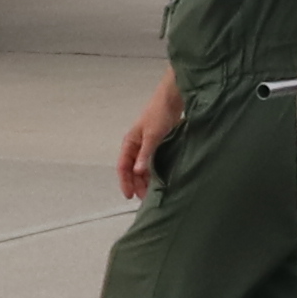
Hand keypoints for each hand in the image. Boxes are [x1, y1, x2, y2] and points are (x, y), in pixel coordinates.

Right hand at [112, 77, 178, 202]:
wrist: (173, 98)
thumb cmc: (159, 114)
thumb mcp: (152, 136)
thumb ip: (145, 154)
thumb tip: (137, 172)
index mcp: (130, 143)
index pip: (123, 167)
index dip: (125, 182)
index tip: (130, 196)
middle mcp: (136, 146)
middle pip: (132, 170)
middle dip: (136, 184)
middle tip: (144, 199)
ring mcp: (147, 145)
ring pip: (143, 167)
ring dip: (145, 180)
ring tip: (152, 193)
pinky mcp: (158, 144)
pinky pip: (153, 163)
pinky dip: (154, 172)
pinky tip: (161, 180)